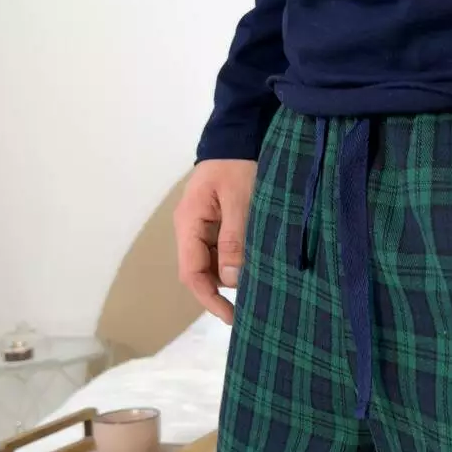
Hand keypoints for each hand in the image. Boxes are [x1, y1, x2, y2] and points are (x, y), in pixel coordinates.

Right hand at [174, 159, 256, 324]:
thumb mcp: (239, 199)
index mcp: (189, 224)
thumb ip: (234, 239)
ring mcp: (204, 226)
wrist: (238, 134)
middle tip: (255, 301)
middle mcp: (191, 229)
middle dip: (224, 289)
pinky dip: (239, 259)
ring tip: (262, 282)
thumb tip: (231, 280)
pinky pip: (224, 249)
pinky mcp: (218, 222)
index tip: (231, 316)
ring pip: (215, 262)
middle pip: (202, 271)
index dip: (209, 299)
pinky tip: (259, 263)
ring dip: (234, 273)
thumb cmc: (237, 163)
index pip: (192, 273)